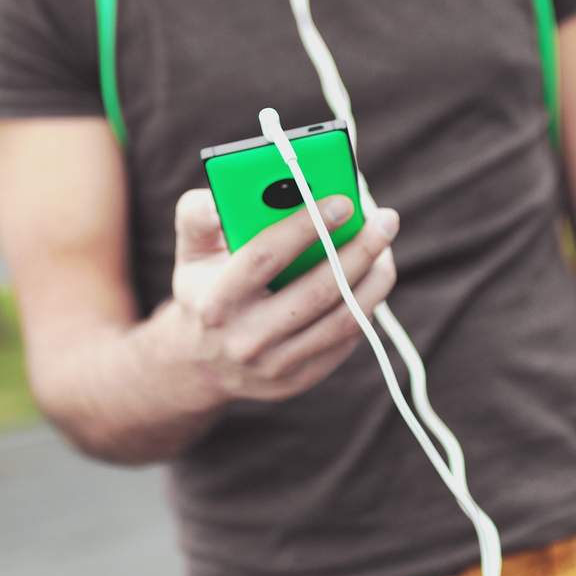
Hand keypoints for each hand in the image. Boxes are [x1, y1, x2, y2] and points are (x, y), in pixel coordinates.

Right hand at [163, 188, 398, 405]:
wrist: (200, 365)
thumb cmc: (204, 290)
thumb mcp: (190, 252)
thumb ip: (198, 216)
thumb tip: (224, 196)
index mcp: (216, 300)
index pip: (265, 257)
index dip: (306, 226)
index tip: (343, 201)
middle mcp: (246, 338)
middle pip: (317, 291)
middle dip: (359, 250)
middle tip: (385, 220)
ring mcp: (275, 365)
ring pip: (342, 320)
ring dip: (374, 280)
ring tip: (386, 247)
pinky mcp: (300, 380)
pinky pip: (346, 340)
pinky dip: (366, 304)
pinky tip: (373, 278)